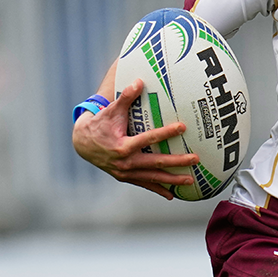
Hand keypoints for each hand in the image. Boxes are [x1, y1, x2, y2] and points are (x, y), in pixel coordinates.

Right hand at [70, 79, 197, 199]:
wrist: (82, 144)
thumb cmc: (100, 124)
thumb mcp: (111, 110)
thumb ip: (125, 97)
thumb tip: (139, 81)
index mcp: (123, 145)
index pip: (149, 138)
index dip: (166, 133)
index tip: (182, 127)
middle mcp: (125, 162)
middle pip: (155, 163)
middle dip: (176, 162)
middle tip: (195, 159)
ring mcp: (125, 172)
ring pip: (152, 178)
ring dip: (172, 180)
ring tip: (190, 181)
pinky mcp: (125, 177)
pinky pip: (144, 184)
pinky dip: (158, 189)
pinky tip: (172, 195)